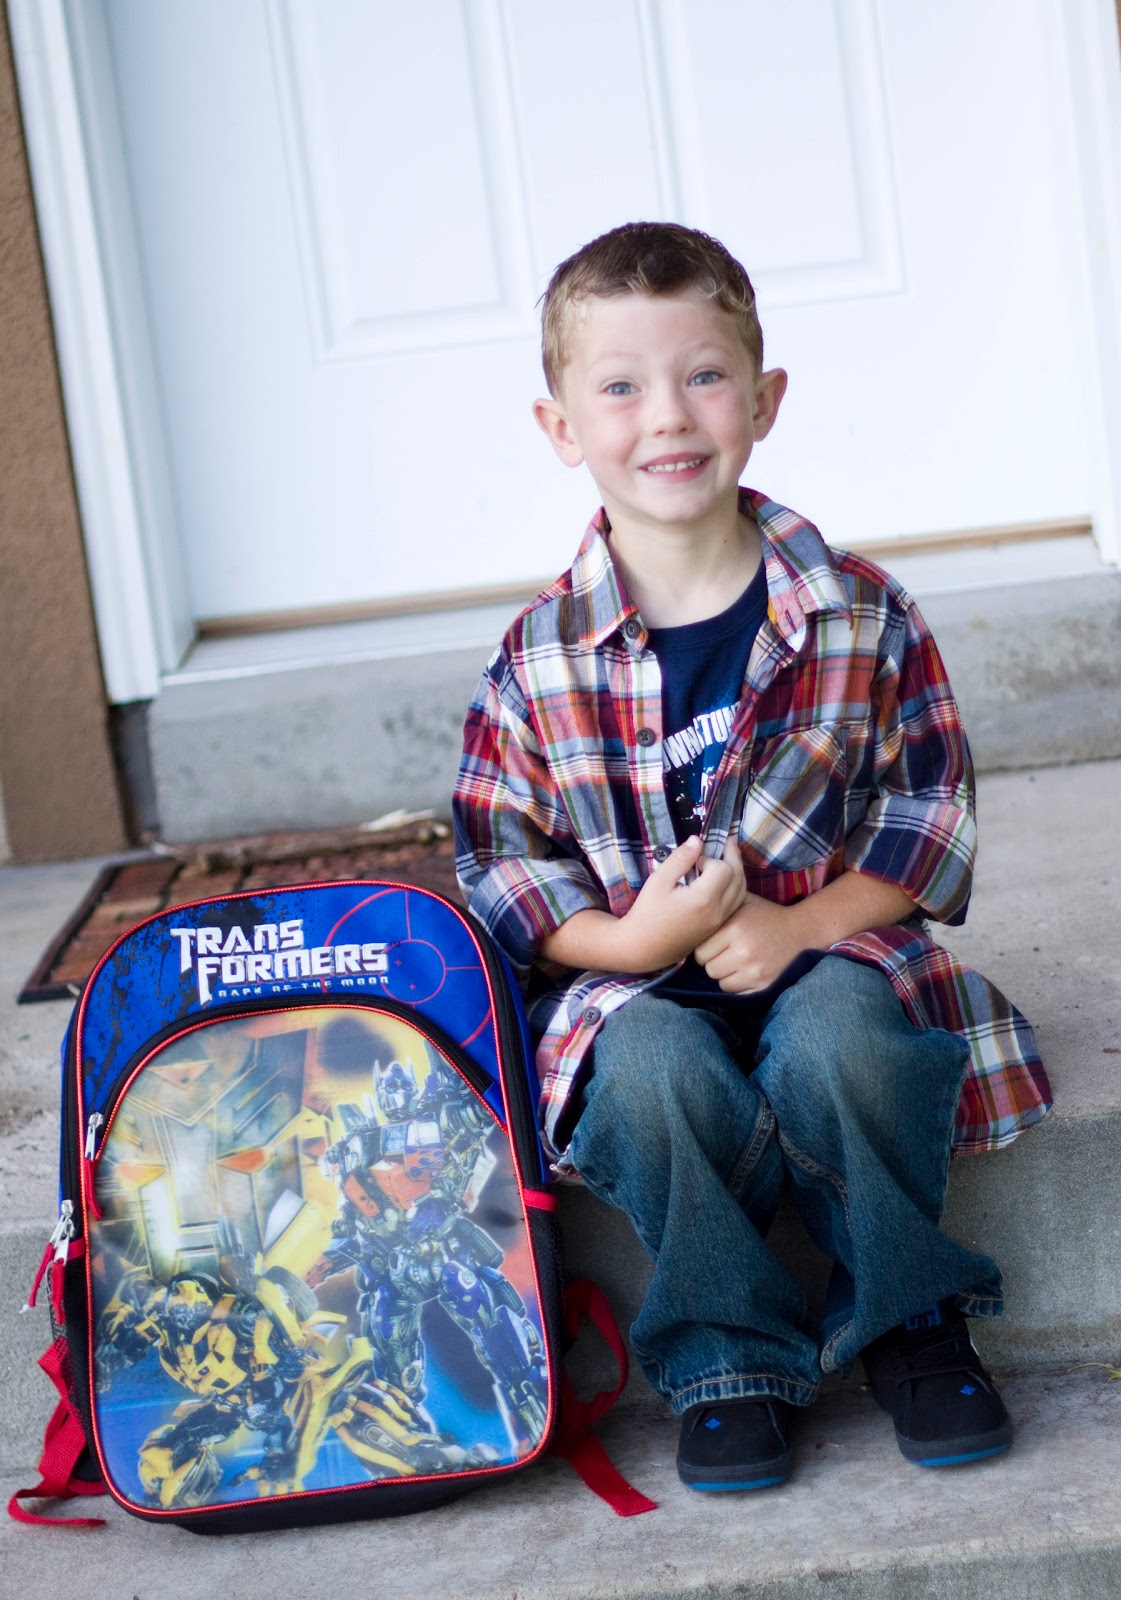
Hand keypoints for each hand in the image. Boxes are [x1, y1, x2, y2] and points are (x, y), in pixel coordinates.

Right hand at [616, 834, 746, 971]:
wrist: (643, 948)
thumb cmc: (647, 913)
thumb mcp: (659, 880)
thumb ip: (680, 859)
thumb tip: (698, 840)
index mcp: (703, 900)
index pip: (723, 868)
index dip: (710, 858)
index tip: (694, 861)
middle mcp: (716, 912)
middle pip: (738, 878)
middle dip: (733, 858)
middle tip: (728, 841)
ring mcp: (719, 922)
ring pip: (741, 892)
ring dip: (738, 872)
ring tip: (730, 856)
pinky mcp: (716, 928)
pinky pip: (736, 904)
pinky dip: (736, 887)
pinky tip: (727, 878)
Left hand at [693, 891, 813, 992]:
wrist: (801, 932)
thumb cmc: (765, 916)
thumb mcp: (743, 901)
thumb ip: (718, 900)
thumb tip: (695, 891)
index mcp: (735, 927)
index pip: (700, 951)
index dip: (703, 948)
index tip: (712, 944)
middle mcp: (743, 950)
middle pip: (708, 968)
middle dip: (712, 962)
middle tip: (723, 954)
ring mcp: (754, 970)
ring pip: (720, 982)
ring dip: (724, 974)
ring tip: (733, 962)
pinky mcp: (763, 984)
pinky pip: (736, 991)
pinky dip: (737, 983)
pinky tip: (744, 971)